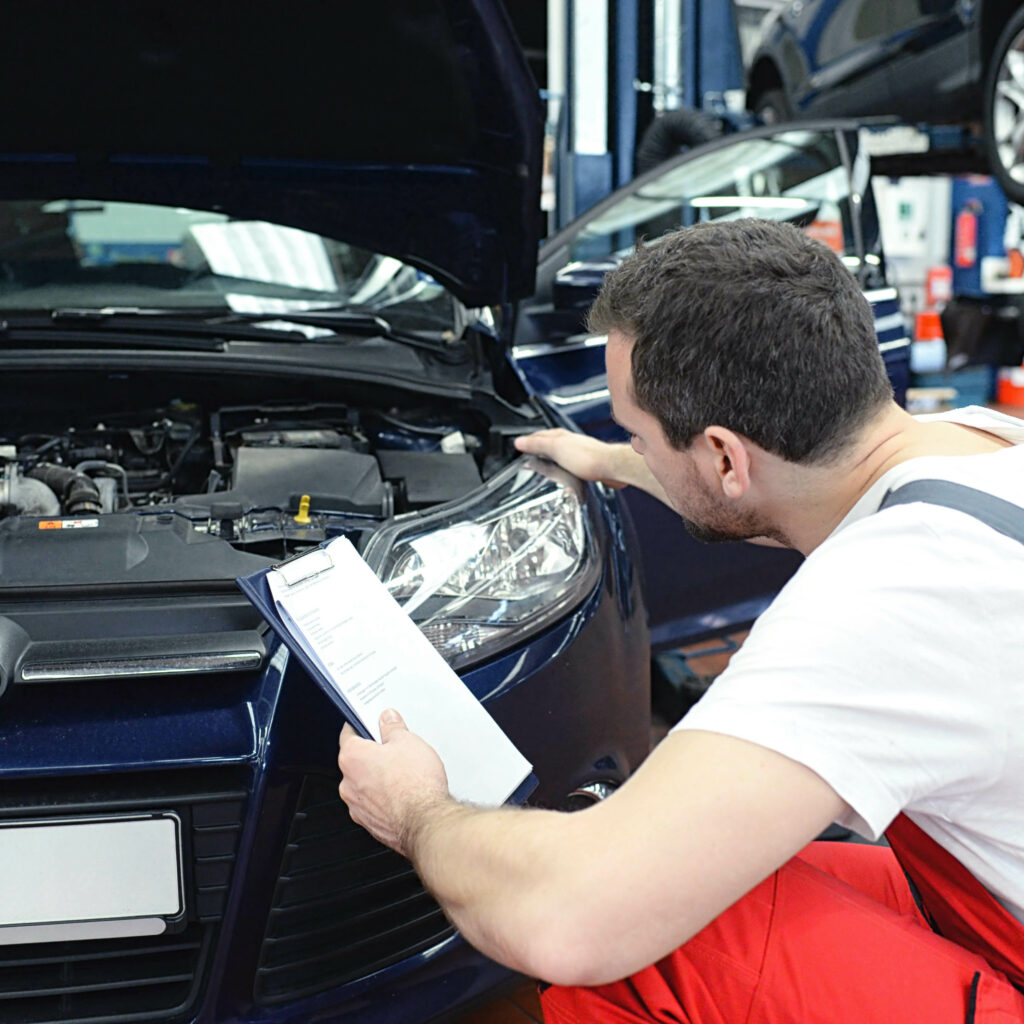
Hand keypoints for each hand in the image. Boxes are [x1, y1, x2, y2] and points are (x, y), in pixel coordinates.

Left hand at [338, 709, 449, 855]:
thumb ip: (393, 728)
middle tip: (396, 750)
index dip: (362, 726)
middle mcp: (348, 784)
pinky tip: (404, 794)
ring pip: (365, 785)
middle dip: (374, 755)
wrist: (424, 821)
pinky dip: (385, 799)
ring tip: (404, 774)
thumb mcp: (407, 741)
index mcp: (352, 757)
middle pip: (357, 761)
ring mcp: (357, 807)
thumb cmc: (414, 784)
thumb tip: (388, 720)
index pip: (349, 734)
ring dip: (379, 779)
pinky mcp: (370, 824)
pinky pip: (374, 804)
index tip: (372, 724)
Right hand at [514, 428, 629, 488]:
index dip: (529, 439)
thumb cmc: (587, 457)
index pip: (540, 435)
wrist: (611, 466)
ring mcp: (580, 452)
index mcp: (561, 436)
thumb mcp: (555, 449)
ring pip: (561, 451)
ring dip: (552, 455)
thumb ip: (538, 445)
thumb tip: (520, 441)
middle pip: (551, 441)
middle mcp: (570, 442)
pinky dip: (562, 464)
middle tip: (530, 450)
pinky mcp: (587, 463)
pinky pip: (570, 462)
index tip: (520, 443)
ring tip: (544, 460)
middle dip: (540, 445)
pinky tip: (563, 471)